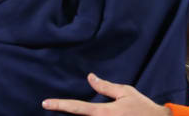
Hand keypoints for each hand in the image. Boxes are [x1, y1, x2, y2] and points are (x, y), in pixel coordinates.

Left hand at [42, 73, 171, 114]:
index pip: (77, 107)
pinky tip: (92, 115)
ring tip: (75, 111)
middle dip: (67, 114)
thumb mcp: (125, 92)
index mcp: (103, 112)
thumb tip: (90, 77)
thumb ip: (105, 87)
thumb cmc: (143, 108)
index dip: (60, 104)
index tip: (45, 102)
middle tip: (53, 107)